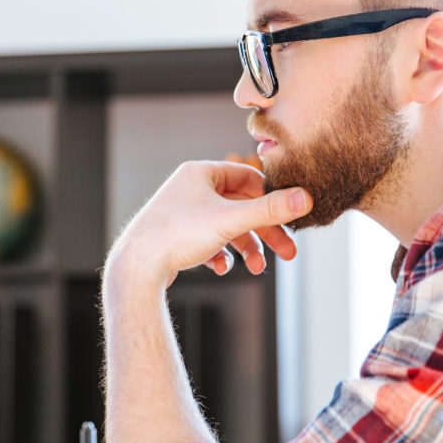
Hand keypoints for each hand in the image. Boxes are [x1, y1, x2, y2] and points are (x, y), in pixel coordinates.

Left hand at [108, 161, 311, 285]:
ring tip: (257, 269)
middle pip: (239, 207)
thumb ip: (271, 210)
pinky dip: (220, 255)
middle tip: (288, 252)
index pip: (247, 177)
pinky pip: (207, 243)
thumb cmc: (178, 235)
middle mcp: (189, 189)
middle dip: (264, 232)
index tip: (289, 216)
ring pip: (225, 228)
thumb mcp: (232, 220)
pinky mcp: (174, 237)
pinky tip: (222, 268)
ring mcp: (181, 214)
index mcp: (200, 173)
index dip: (271, 197)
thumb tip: (306, 198)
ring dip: (245, 248)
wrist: (136, 267)